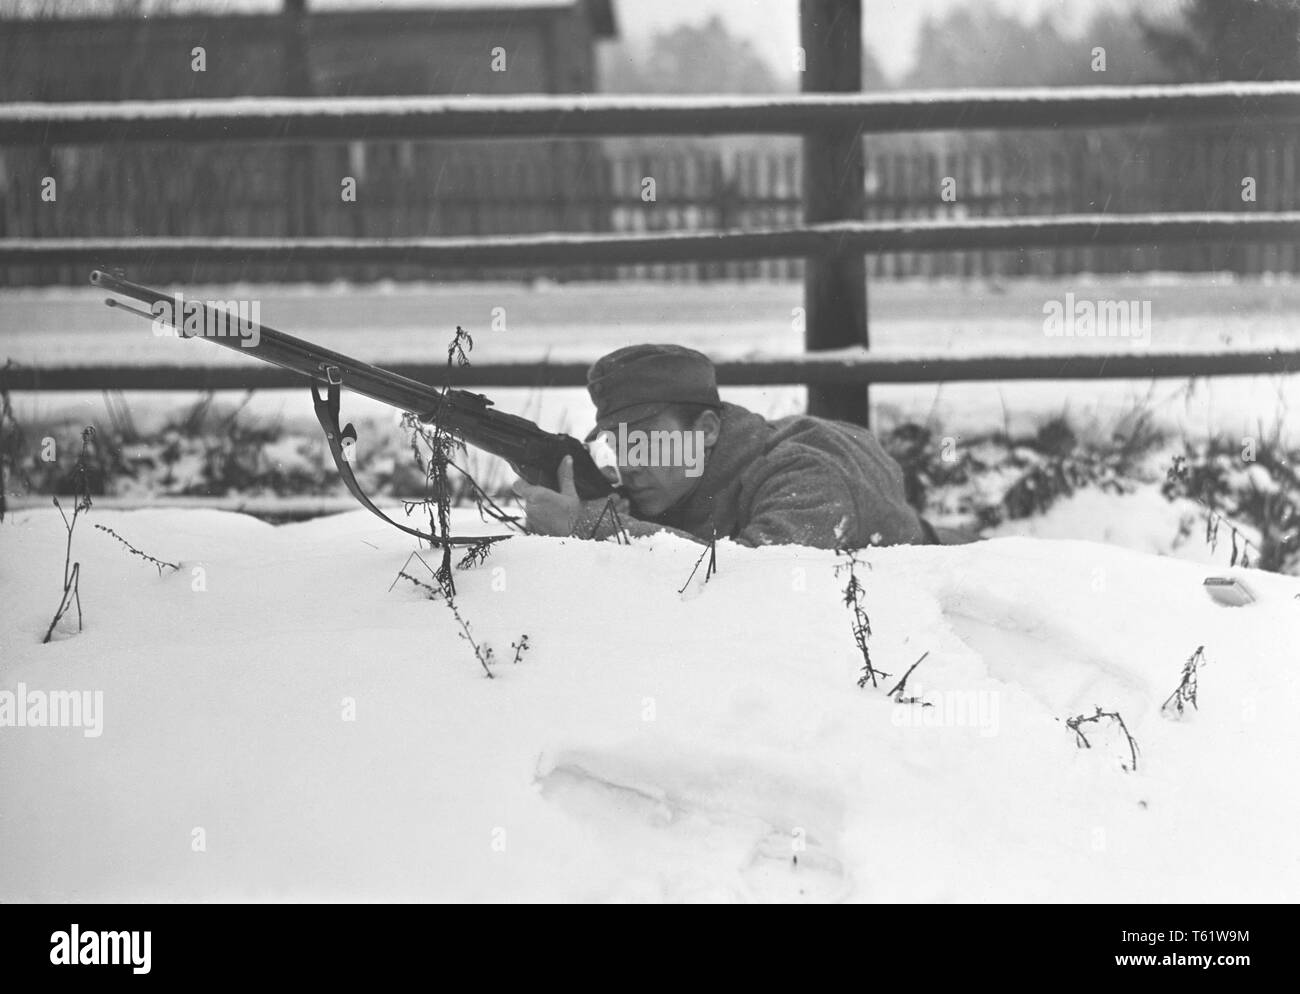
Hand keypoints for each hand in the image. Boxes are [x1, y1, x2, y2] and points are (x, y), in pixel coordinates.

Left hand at [513, 456, 630, 537]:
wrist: (573, 539)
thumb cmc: (572, 517)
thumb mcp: (570, 494)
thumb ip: (565, 476)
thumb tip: (567, 459)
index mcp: (536, 495)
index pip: (517, 485)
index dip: (523, 483)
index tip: (533, 483)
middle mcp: (529, 507)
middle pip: (526, 496)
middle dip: (536, 496)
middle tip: (551, 498)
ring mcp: (529, 519)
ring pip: (530, 507)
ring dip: (538, 507)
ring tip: (554, 510)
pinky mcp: (531, 528)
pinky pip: (532, 518)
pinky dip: (540, 517)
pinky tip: (552, 518)